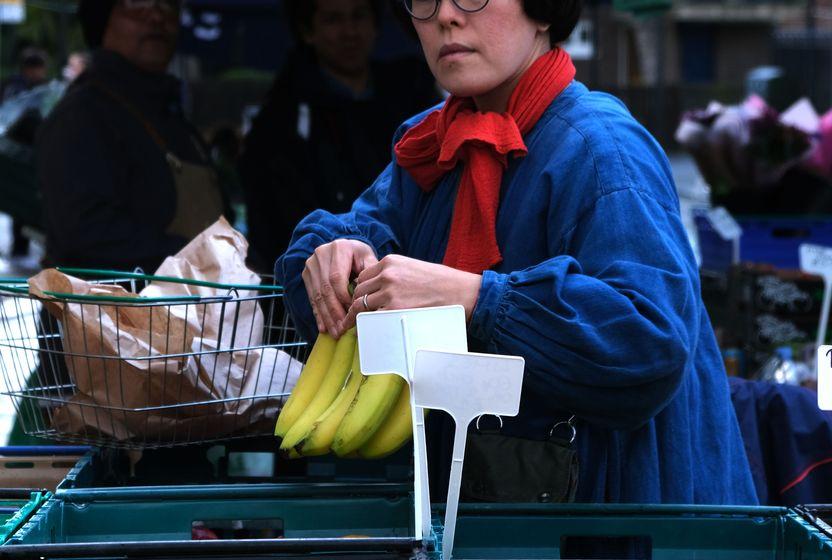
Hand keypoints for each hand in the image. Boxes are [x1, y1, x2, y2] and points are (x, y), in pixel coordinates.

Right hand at [302, 239, 377, 336]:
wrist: (345, 248)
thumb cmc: (360, 256)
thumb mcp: (368, 259)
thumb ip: (371, 273)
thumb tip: (370, 294)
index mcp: (339, 248)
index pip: (337, 277)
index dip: (343, 298)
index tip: (352, 313)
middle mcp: (321, 254)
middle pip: (326, 288)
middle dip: (334, 312)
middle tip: (342, 329)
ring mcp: (312, 264)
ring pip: (318, 295)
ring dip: (327, 317)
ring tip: (335, 332)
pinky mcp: (307, 274)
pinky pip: (312, 298)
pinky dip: (318, 314)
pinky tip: (323, 327)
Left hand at [343, 254, 481, 330]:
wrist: (461, 292)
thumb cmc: (442, 283)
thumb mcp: (413, 268)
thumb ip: (395, 275)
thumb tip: (380, 289)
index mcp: (391, 262)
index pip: (363, 276)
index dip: (361, 290)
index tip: (361, 300)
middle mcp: (387, 274)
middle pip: (359, 291)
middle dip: (356, 304)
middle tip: (354, 316)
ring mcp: (389, 292)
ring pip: (361, 305)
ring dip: (359, 316)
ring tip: (357, 326)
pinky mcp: (394, 309)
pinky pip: (371, 318)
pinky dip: (367, 325)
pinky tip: (367, 331)